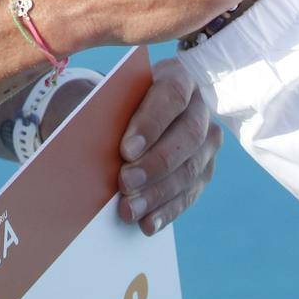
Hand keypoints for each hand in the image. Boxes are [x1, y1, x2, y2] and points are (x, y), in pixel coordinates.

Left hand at [115, 59, 221, 235]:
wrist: (126, 114)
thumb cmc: (115, 105)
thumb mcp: (110, 101)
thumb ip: (107, 116)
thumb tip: (91, 147)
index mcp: (176, 75)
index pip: (172, 95)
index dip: (151, 123)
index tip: (125, 150)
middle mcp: (199, 105)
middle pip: (188, 134)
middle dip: (156, 163)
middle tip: (125, 183)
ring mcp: (207, 139)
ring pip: (192, 168)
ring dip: (159, 193)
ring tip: (129, 209)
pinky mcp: (206, 167)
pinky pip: (192, 192)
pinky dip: (168, 210)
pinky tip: (148, 223)